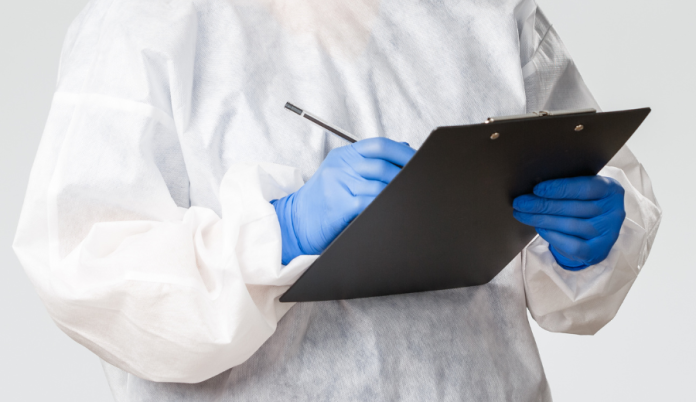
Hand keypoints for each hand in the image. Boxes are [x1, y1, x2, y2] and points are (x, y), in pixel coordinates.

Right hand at [272, 138, 414, 263]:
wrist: (295, 223)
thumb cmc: (323, 202)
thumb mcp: (342, 176)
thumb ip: (369, 164)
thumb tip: (404, 150)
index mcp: (343, 156)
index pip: (379, 145)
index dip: (402, 153)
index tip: (420, 161)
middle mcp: (340, 167)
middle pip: (381, 164)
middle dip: (405, 174)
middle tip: (420, 182)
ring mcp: (337, 185)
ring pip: (378, 184)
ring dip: (397, 192)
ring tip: (410, 197)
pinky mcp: (338, 206)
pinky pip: (368, 202)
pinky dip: (385, 205)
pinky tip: (393, 209)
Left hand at [512, 176, 625, 269]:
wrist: (598, 231)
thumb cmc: (584, 203)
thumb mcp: (583, 190)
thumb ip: (568, 187)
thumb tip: (535, 188)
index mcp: (611, 190)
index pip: (585, 187)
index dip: (560, 188)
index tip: (536, 189)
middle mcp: (614, 212)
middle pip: (573, 208)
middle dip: (542, 205)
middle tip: (520, 203)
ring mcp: (608, 234)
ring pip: (569, 225)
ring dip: (541, 219)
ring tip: (522, 214)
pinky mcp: (598, 251)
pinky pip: (572, 245)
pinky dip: (552, 236)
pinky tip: (539, 228)